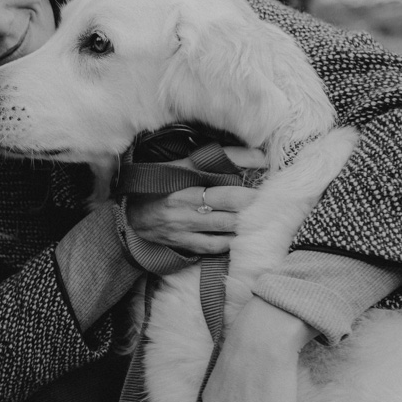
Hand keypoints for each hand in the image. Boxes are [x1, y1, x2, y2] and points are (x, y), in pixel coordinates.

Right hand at [126, 147, 263, 254]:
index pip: (222, 184)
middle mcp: (184, 207)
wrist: (130, 214)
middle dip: (252, 206)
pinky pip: (213, 246)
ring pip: (223, 228)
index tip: (267, 181)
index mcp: (183, 184)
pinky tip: (240, 235)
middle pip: (227, 208)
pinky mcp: (183, 243)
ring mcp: (183, 228)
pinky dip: (230, 241)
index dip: (247, 185)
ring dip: (245, 224)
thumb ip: (220, 158)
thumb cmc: (158, 185)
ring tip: (262, 219)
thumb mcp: (182, 165)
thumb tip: (258, 155)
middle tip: (272, 203)